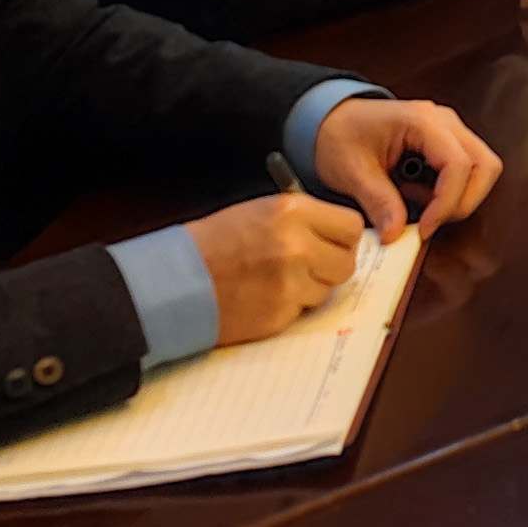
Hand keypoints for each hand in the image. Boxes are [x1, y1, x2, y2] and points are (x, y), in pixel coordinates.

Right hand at [186, 190, 361, 345]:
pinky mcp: (279, 314)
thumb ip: (306, 220)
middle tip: (310, 266)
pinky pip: (303, 311)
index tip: (334, 243)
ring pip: (326, 290)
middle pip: (346, 263)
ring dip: (309, 288)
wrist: (176, 278)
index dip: (343, 238)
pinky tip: (264, 296)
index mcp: (293, 212)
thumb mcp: (262, 212)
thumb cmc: (216, 242)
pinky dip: (289, 306)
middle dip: (330, 266)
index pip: (351, 227)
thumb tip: (342, 236)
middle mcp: (297, 246)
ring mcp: (289, 283)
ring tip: (276, 279)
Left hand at [308, 95, 502, 238]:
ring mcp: (449, 130)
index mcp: (422, 121)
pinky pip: (466, 170)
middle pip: (484, 165)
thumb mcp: (352, 172)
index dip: (447, 203)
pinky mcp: (446, 142)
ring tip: (417, 202)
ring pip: (483, 168)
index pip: (458, 164)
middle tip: (431, 223)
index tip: (424, 229)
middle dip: (463, 202)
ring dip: (458, 196)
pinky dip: (449, 191)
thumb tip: (397, 234)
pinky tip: (415, 193)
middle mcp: (444, 121)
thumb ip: (378, 202)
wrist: (329, 118)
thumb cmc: (338, 135)